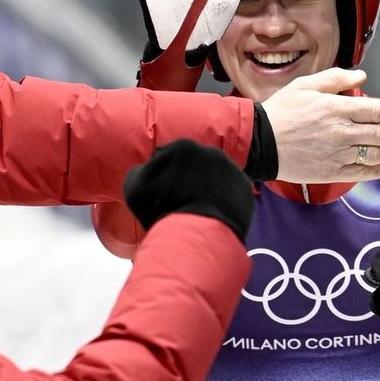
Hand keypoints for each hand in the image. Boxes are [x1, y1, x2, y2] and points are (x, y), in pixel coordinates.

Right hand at [123, 138, 255, 238]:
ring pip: (215, 178)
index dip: (163, 177)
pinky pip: (231, 193)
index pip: (169, 158)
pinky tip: (213, 216)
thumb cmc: (161, 209)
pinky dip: (223, 202)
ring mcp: (231, 169)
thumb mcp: (135, 185)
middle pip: (195, 166)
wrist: (197, 234)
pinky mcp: (244, 188)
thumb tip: (150, 167)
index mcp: (183, 146)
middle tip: (181, 203)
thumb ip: (141, 169)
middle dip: (188, 180)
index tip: (163, 195)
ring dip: (208, 190)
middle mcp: (211, 151)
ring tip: (198, 212)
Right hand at [263, 68, 379, 184]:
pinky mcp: (332, 171)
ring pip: (377, 153)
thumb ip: (336, 79)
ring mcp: (339, 153)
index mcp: (337, 108)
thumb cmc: (281, 111)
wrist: (260, 142)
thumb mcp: (306, 85)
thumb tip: (362, 77)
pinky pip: (362, 172)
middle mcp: (342, 131)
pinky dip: (378, 171)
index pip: (378, 110)